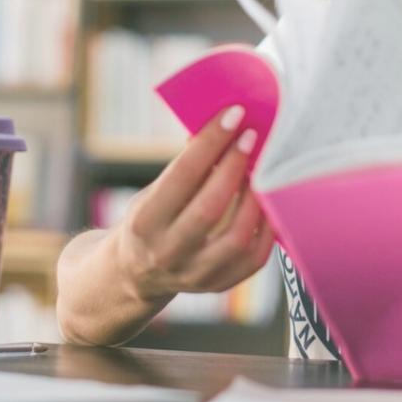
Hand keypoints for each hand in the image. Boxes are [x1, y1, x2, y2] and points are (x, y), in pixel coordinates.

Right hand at [110, 105, 276, 303]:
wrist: (134, 273)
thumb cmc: (149, 220)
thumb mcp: (151, 192)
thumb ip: (183, 167)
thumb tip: (221, 126)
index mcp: (144, 221)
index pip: (182, 176)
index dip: (210, 142)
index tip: (233, 115)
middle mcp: (166, 252)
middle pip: (210, 206)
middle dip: (234, 165)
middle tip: (251, 137)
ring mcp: (193, 274)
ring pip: (236, 236)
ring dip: (254, 197)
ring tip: (260, 170)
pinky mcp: (216, 286)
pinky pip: (253, 259)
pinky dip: (266, 229)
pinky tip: (267, 203)